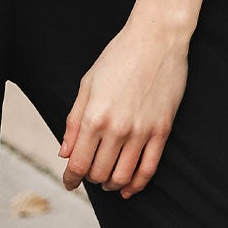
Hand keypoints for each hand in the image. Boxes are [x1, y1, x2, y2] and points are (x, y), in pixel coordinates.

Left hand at [57, 16, 189, 198]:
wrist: (156, 39)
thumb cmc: (118, 56)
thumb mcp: (87, 84)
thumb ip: (74, 121)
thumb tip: (65, 152)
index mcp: (94, 117)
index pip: (79, 163)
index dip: (71, 178)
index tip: (69, 182)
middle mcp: (117, 129)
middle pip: (100, 173)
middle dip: (90, 179)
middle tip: (88, 174)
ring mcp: (142, 132)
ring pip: (123, 176)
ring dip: (112, 184)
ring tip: (107, 181)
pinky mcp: (162, 131)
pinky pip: (149, 168)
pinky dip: (137, 184)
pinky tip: (129, 188)